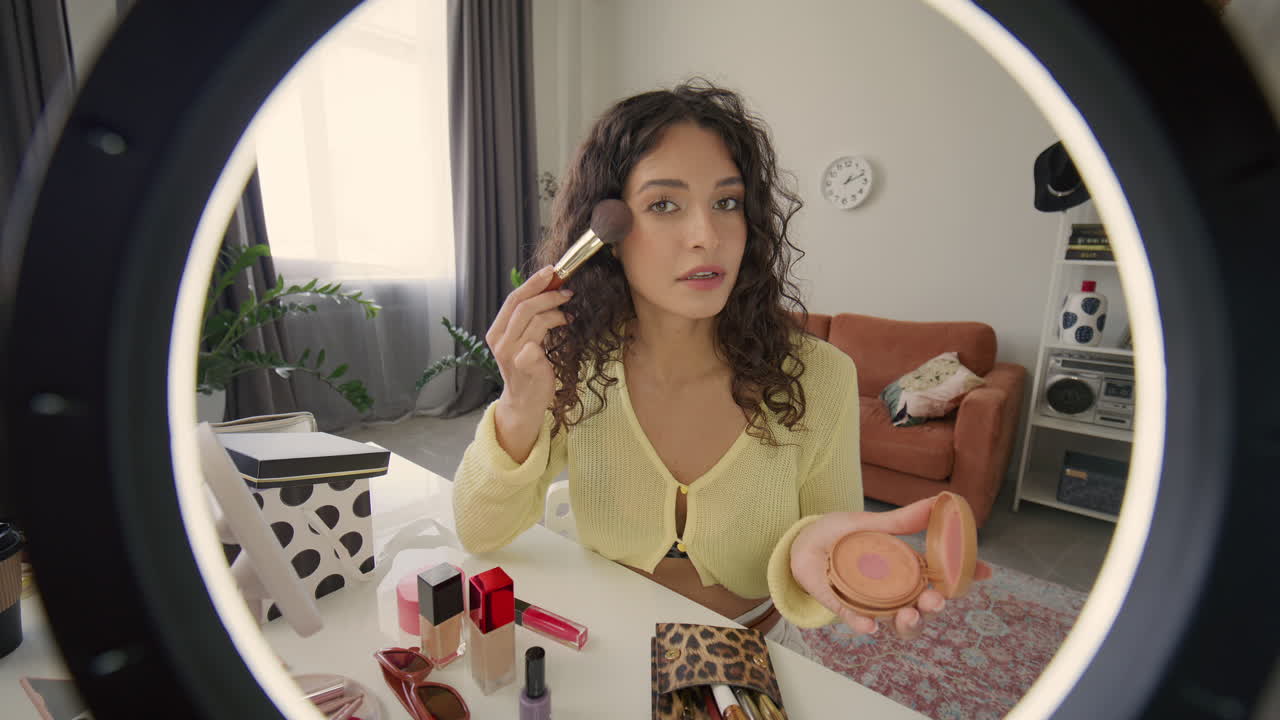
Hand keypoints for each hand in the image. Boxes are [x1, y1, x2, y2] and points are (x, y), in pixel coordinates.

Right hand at [485, 266, 573, 458]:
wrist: (525, 402)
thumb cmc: (527, 368)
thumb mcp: (522, 341)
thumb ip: (527, 320)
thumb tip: (547, 290)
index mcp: (496, 332)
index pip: (513, 299)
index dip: (532, 282)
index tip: (551, 271)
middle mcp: (500, 341)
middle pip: (523, 306)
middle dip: (548, 293)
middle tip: (567, 291)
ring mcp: (511, 353)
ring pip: (535, 318)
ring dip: (556, 310)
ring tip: (567, 313)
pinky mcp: (525, 364)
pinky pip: (540, 338)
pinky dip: (557, 326)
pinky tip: (567, 326)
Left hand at [789, 496, 992, 638]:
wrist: (800, 543)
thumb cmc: (839, 535)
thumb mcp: (872, 523)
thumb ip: (904, 519)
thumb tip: (939, 500)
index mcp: (904, 568)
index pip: (940, 579)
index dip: (964, 578)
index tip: (984, 572)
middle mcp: (892, 590)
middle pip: (922, 608)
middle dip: (932, 608)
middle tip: (934, 602)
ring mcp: (870, 601)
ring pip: (896, 623)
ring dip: (906, 624)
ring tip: (907, 616)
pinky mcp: (843, 607)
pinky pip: (857, 621)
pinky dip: (864, 624)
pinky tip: (869, 626)